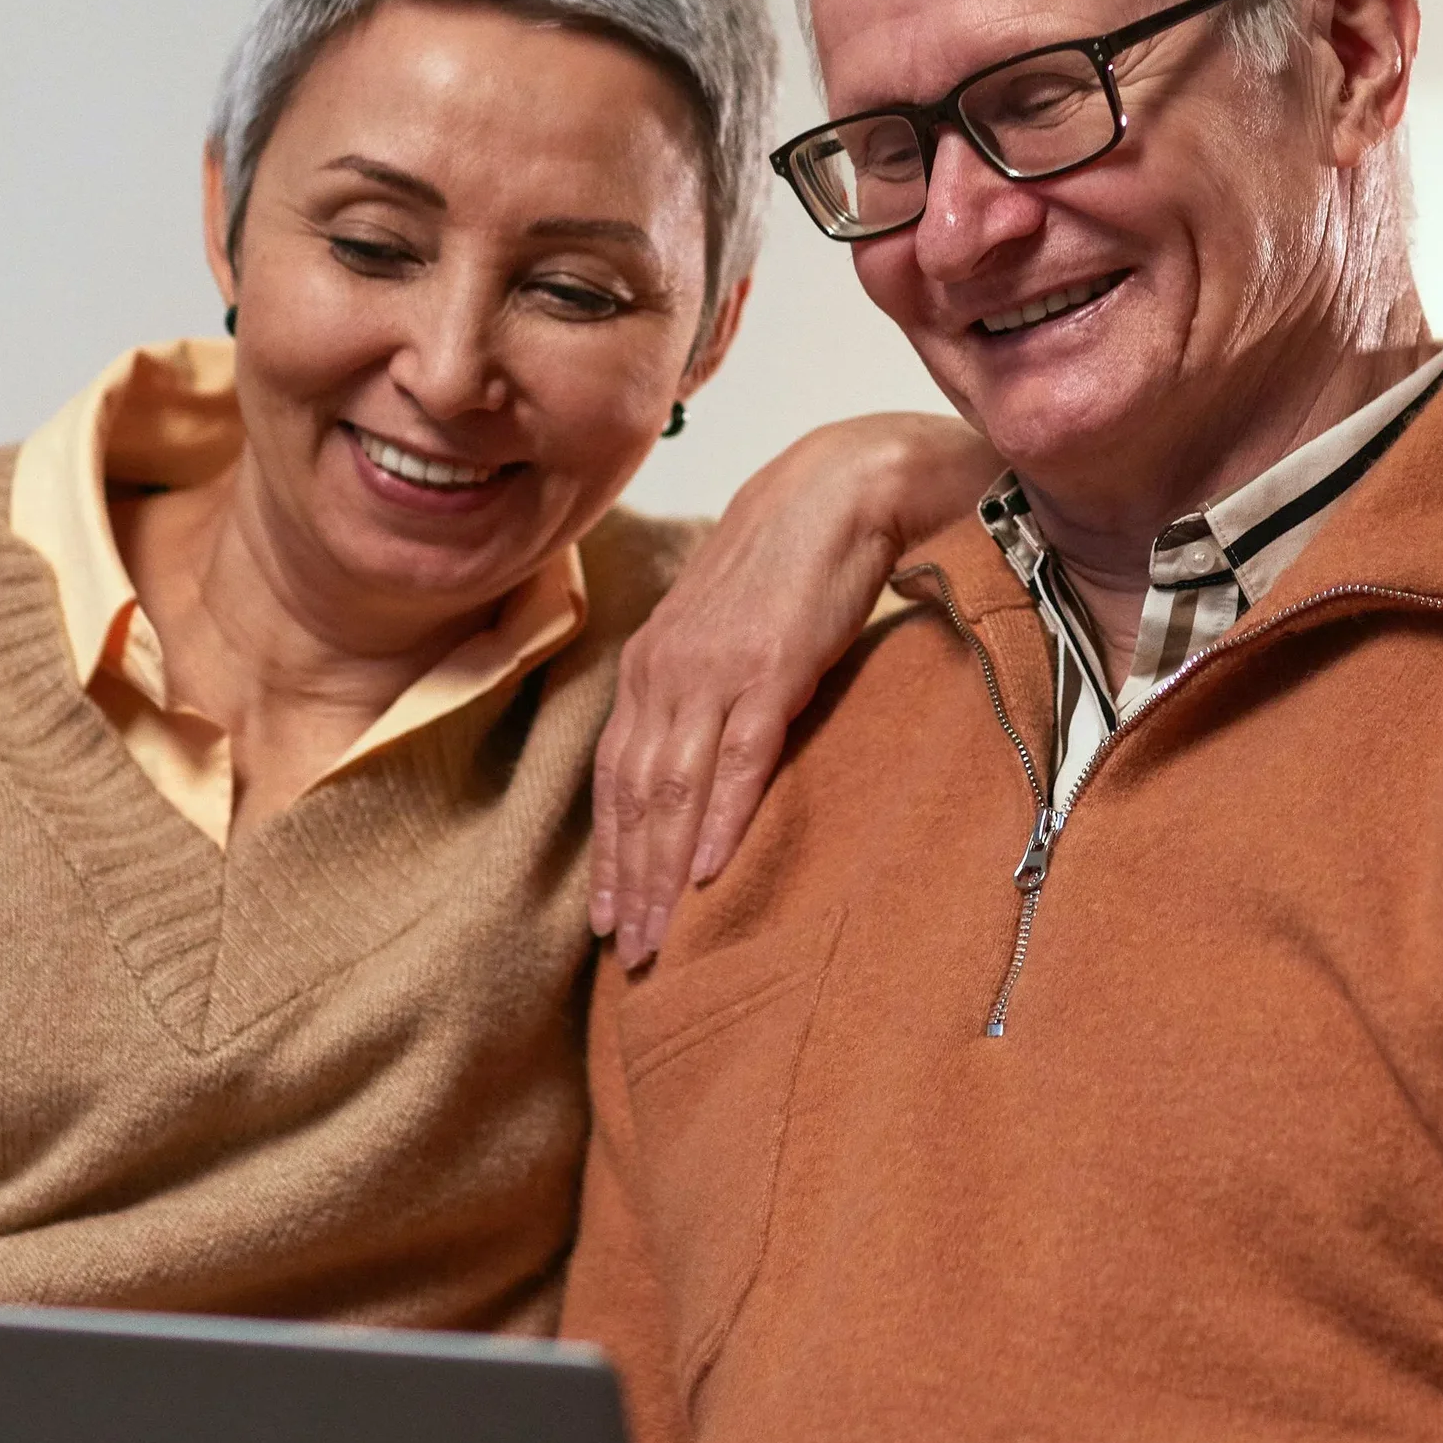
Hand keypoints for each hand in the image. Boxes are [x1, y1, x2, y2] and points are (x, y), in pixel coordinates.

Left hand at [591, 410, 995, 964]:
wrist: (839, 488)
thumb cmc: (790, 560)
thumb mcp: (727, 630)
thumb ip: (704, 689)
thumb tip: (698, 755)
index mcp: (653, 663)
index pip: (616, 776)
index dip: (609, 852)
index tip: (604, 918)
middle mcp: (667, 670)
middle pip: (634, 796)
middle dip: (628, 880)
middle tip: (627, 954)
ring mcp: (714, 671)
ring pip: (672, 790)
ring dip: (661, 871)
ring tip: (660, 937)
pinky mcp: (769, 669)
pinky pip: (737, 759)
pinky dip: (718, 820)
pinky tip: (709, 873)